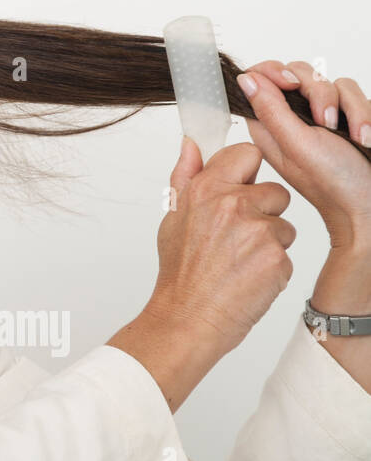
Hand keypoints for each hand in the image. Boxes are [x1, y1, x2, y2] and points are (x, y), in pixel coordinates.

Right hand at [147, 137, 295, 355]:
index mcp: (206, 189)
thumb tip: (190, 143)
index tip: (240, 187)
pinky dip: (273, 266)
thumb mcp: (173, 216)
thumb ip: (186, 175)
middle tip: (236, 238)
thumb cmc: (180, 271)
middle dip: (264, 212)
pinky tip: (249, 276)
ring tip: (240, 260)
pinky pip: (287, 252)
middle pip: (275, 191)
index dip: (248, 172)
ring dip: (270, 241)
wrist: (188, 316)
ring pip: (284, 225)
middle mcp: (232, 204)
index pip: (247, 153)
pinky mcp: (277, 257)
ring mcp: (257, 231)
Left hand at [236, 61, 370, 250]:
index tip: (291, 84)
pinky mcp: (350, 118)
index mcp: (271, 124)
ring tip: (352, 137)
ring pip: (334, 84)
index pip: (262, 78)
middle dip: (319, 93)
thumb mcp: (295, 144)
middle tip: (324, 122)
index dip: (274, 71)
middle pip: (300, 74)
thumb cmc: (332, 184)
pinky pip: (357, 96)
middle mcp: (295, 118)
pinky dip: (364, 115)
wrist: (370, 205)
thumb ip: (270, 110)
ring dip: (348, 109)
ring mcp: (325, 117)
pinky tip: (365, 138)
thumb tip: (245, 79)